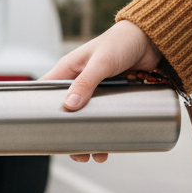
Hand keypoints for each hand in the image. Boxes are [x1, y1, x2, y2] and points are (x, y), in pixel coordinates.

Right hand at [41, 20, 161, 161]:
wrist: (152, 38)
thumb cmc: (122, 40)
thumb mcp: (101, 62)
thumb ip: (86, 82)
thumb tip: (70, 105)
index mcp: (67, 70)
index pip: (44, 93)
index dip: (39, 111)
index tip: (40, 131)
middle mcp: (78, 82)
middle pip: (65, 114)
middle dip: (69, 134)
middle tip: (75, 151)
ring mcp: (96, 91)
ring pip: (86, 119)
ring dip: (89, 137)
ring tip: (96, 154)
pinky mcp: (112, 96)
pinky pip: (105, 117)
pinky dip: (106, 132)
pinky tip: (110, 144)